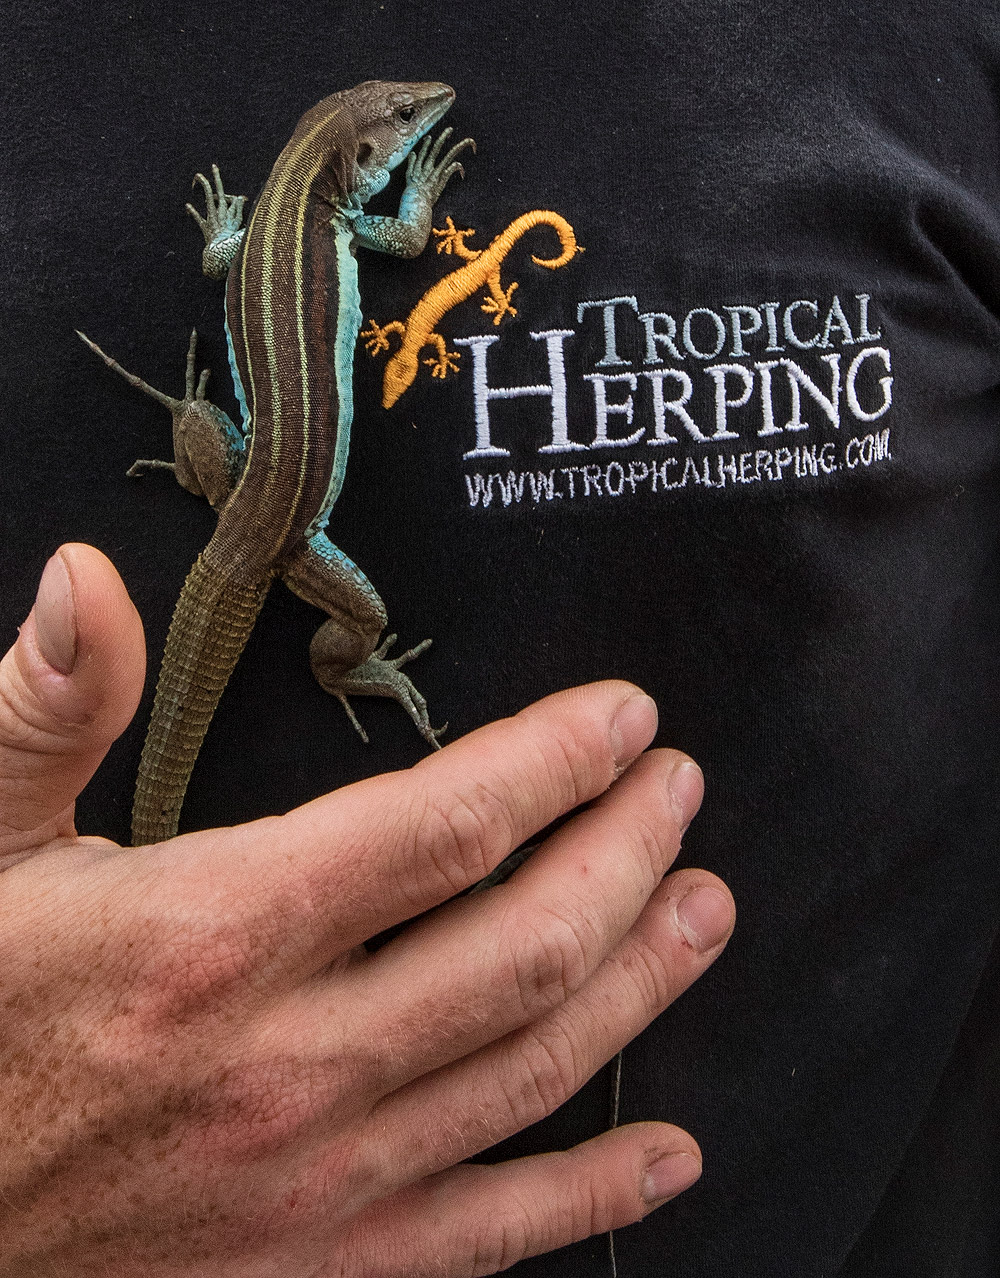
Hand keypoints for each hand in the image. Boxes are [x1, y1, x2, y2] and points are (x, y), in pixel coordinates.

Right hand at [0, 545, 733, 1276]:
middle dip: (626, 851)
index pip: (445, 828)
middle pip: (525, 942)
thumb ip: (47, 708)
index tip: (621, 717)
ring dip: (644, 981)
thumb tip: (83, 578)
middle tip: (678, 791)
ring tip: (705, 910)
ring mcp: (318, 1178)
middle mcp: (290, 1060)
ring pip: (534, 1068)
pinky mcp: (318, 1266)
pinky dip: (593, 1192)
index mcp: (214, 932)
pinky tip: (665, 1153)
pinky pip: (491, 1235)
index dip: (556, 760)